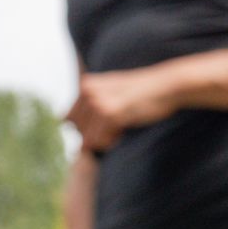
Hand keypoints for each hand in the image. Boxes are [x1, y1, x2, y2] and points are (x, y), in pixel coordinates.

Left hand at [65, 68, 180, 152]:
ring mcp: (98, 103)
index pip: (68, 120)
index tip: (108, 120)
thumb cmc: (141, 92)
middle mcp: (88, 92)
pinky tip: (124, 131)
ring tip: (121, 126)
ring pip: (88, 140)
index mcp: (86, 86)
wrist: (167, 86)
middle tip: (117, 124)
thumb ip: (88, 103)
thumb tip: (60, 120)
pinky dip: (112, 142)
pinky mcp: (110, 114)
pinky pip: (100, 142)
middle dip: (95, 135)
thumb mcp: (110, 91)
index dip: (86, 127)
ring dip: (105, 140)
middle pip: (78, 132)